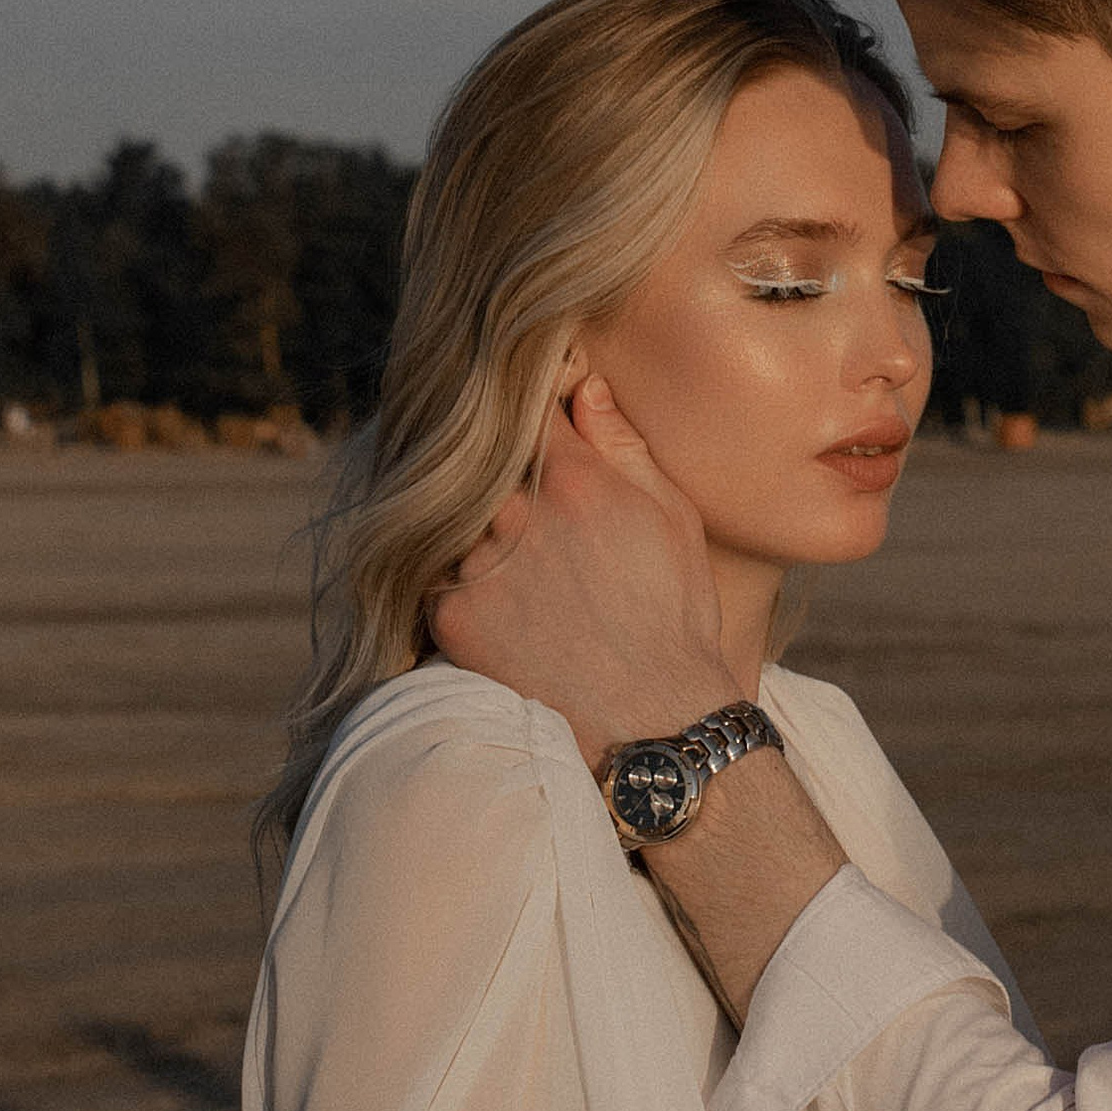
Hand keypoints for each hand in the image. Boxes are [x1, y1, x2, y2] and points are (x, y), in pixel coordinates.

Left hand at [427, 378, 736, 762]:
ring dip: (473, 530)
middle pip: (480, 463)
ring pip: (452, 518)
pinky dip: (458, 585)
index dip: (529, 417)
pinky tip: (500, 608)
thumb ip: (623, 446)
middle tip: (522, 514)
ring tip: (514, 566)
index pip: (526, 410)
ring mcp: (478, 565)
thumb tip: (582, 385)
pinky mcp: (451, 616)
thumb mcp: (673, 521)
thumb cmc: (676, 620)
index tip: (533, 433)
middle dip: (496, 476)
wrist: (651, 725)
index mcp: (574, 478)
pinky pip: (436, 577)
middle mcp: (517, 512)